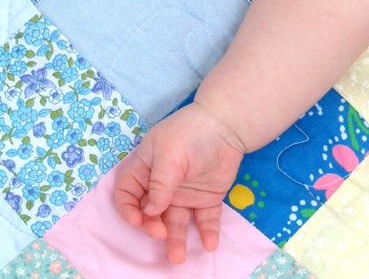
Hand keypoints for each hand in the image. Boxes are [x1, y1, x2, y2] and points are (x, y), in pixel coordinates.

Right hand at [113, 101, 245, 262]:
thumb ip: (159, 183)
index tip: (140, 220)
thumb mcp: (169, 153)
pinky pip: (204, 220)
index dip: (128, 210)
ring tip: (179, 259)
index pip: (126, 195)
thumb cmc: (191, 132)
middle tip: (162, 234)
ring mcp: (184, 193)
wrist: (227, 124)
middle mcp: (162, 186)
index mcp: (146, 169)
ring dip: (176, 241)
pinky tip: (210, 244)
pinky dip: (207, 233)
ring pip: (176, 223)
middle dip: (152, 228)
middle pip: (150, 214)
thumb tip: (151, 212)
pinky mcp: (206, 198)